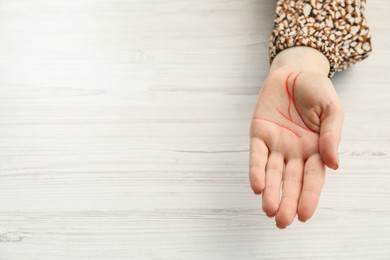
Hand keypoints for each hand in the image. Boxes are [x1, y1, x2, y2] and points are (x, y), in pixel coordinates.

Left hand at [249, 47, 343, 228]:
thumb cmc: (316, 90)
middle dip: (286, 202)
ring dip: (270, 191)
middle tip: (282, 222)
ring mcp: (276, 144)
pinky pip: (256, 155)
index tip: (304, 215)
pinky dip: (256, 170)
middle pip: (290, 181)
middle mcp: (294, 152)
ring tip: (268, 209)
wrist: (293, 71)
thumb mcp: (332, 109)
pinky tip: (257, 186)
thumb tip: (334, 165)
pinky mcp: (258, 134)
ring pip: (272, 173)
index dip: (309, 197)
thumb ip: (332, 135)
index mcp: (315, 149)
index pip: (312, 179)